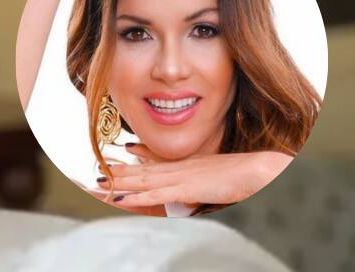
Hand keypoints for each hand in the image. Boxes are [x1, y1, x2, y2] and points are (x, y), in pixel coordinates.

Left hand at [96, 143, 293, 206]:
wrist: (258, 171)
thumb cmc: (241, 176)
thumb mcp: (214, 177)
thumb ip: (198, 183)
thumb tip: (188, 192)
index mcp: (185, 166)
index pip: (154, 163)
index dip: (134, 161)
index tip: (117, 156)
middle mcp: (177, 169)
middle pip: (142, 172)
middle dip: (118, 173)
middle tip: (96, 173)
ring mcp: (179, 177)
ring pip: (142, 181)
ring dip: (120, 183)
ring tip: (98, 183)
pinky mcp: (185, 188)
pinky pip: (156, 194)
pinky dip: (137, 197)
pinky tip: (121, 198)